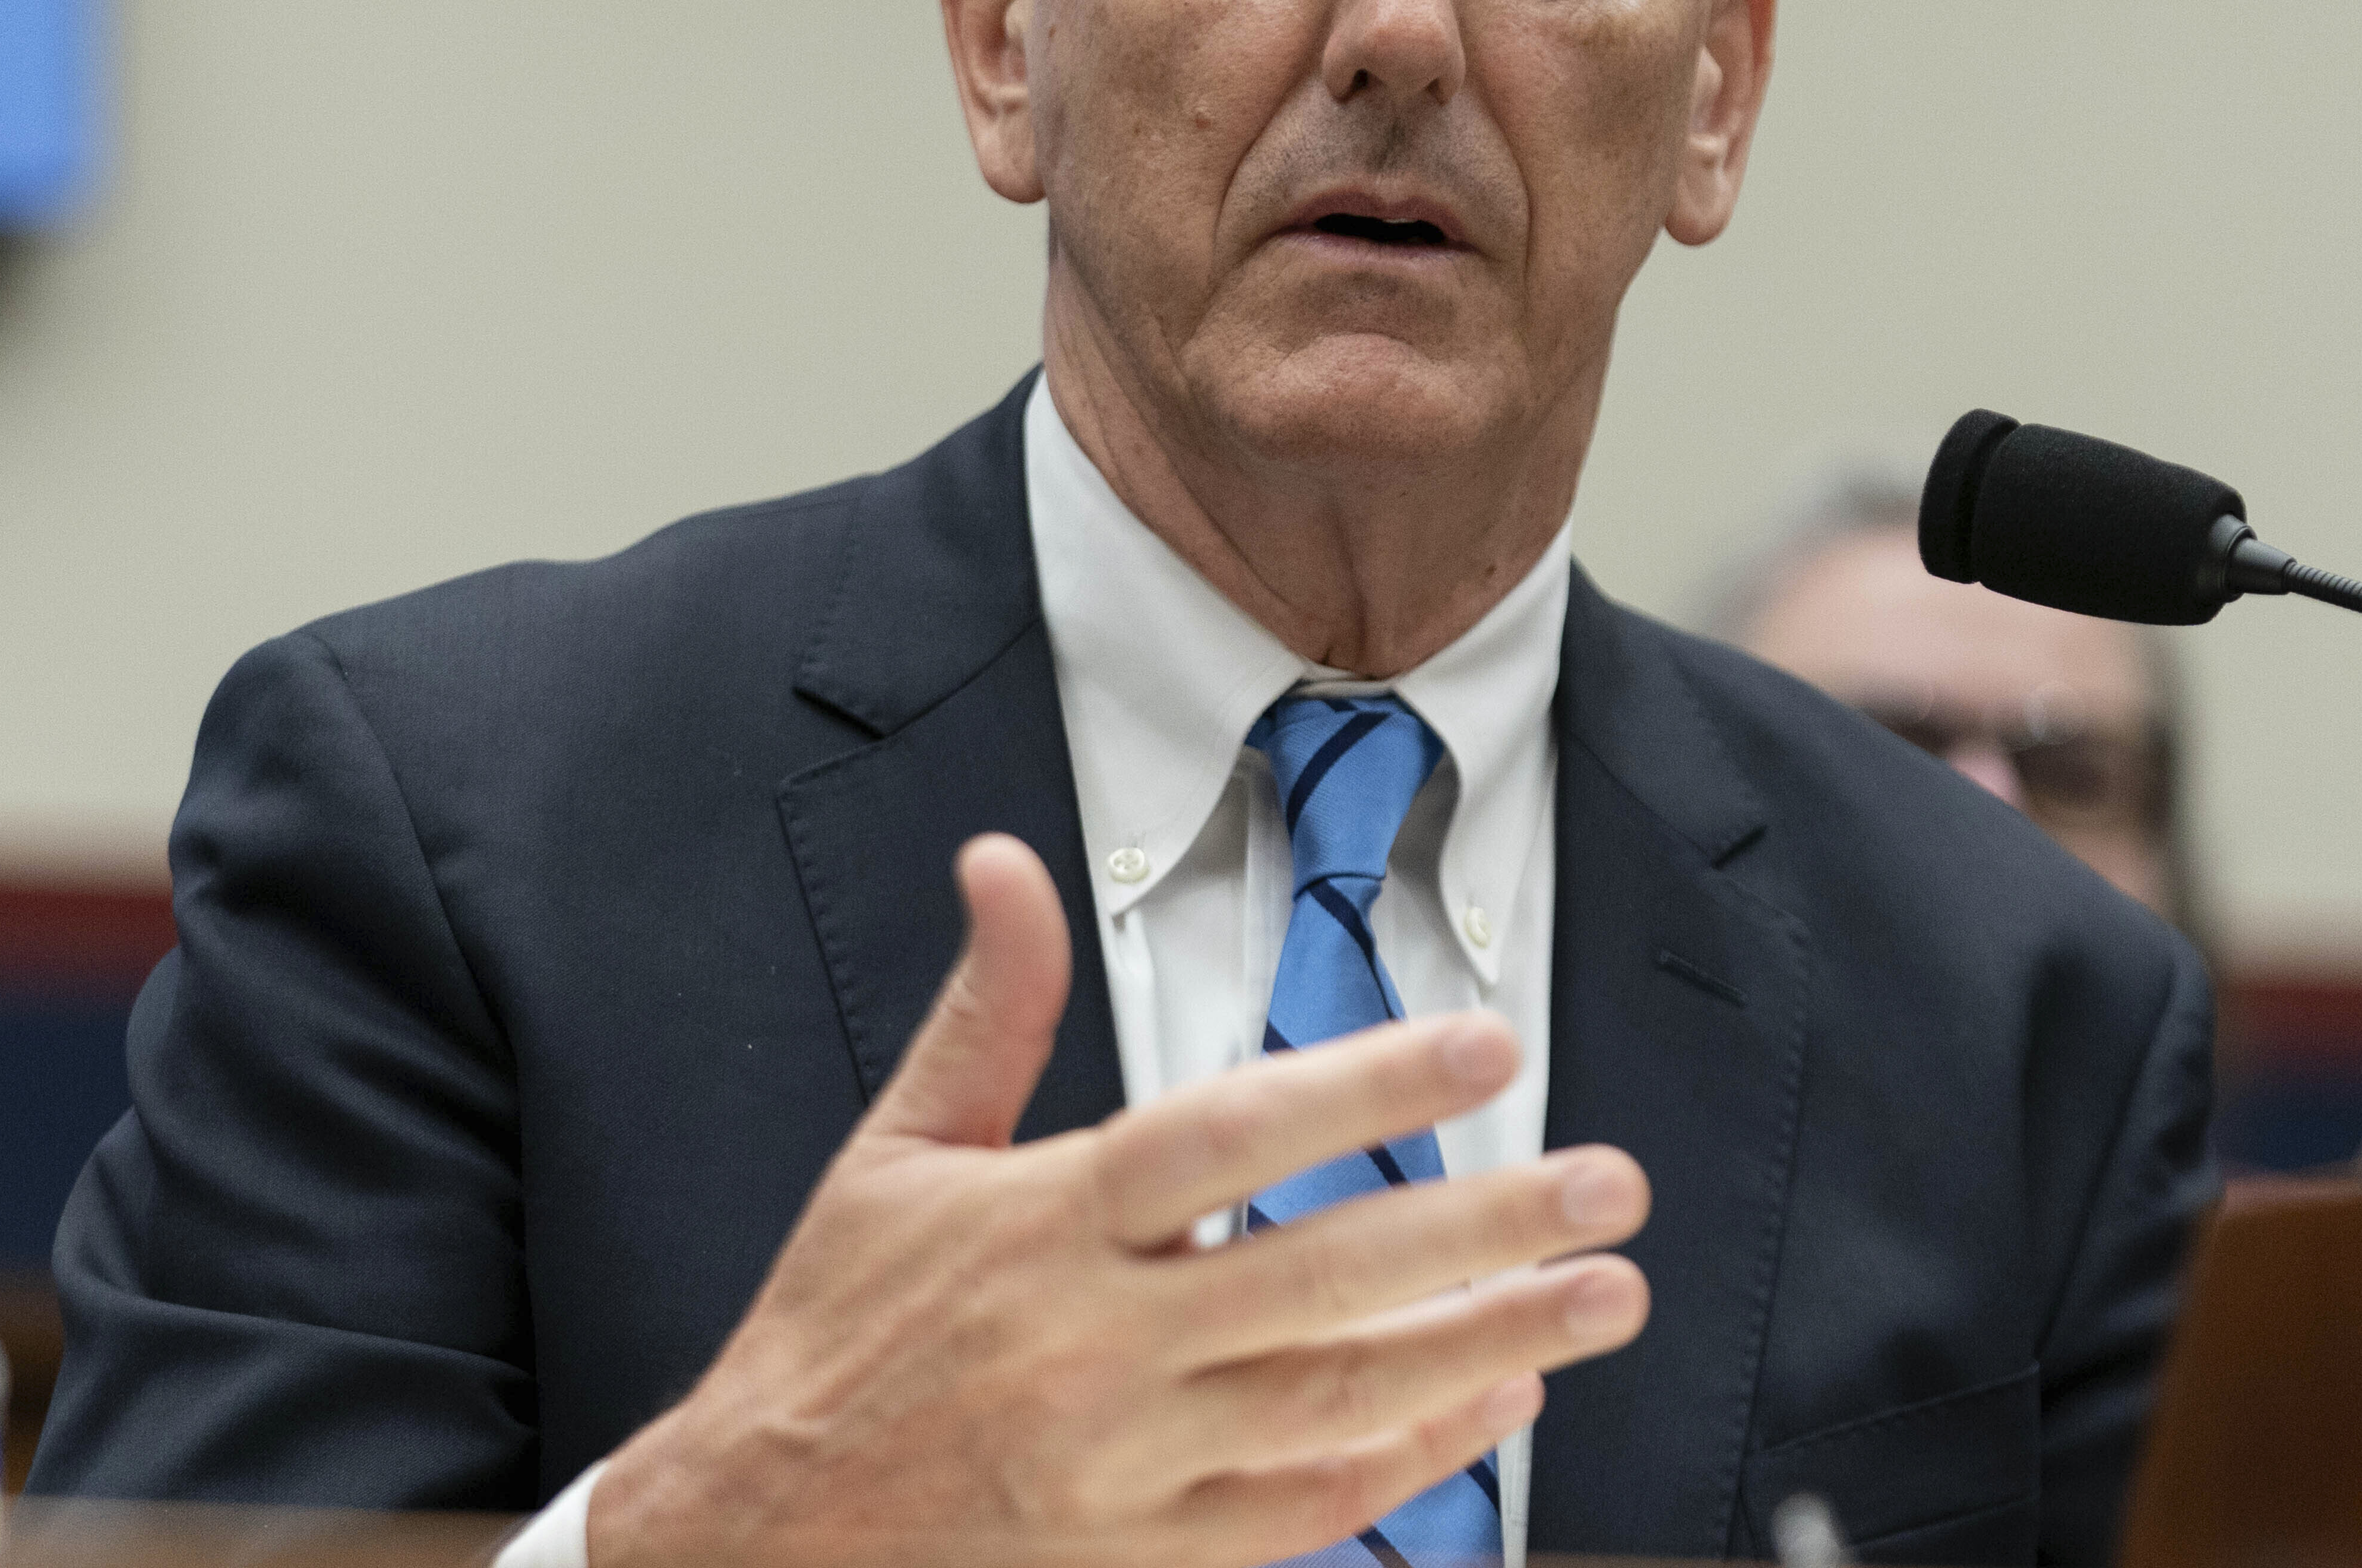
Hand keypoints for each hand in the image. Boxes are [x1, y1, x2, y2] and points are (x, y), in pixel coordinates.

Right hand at [586, 833, 1649, 1567]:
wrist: (753, 1535)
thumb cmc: (836, 1334)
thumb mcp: (896, 1152)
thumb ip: (989, 1009)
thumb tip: (1003, 863)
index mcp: (1041, 1227)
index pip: (1226, 1136)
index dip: (1361, 1086)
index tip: (1483, 1049)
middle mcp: (1094, 1346)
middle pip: (1319, 1276)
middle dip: (1482, 1229)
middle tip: (1607, 1186)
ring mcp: (1128, 1463)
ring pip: (1337, 1401)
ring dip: (1484, 1344)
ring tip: (1601, 1296)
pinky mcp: (1146, 1556)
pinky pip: (1307, 1512)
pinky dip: (1411, 1461)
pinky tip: (1497, 1400)